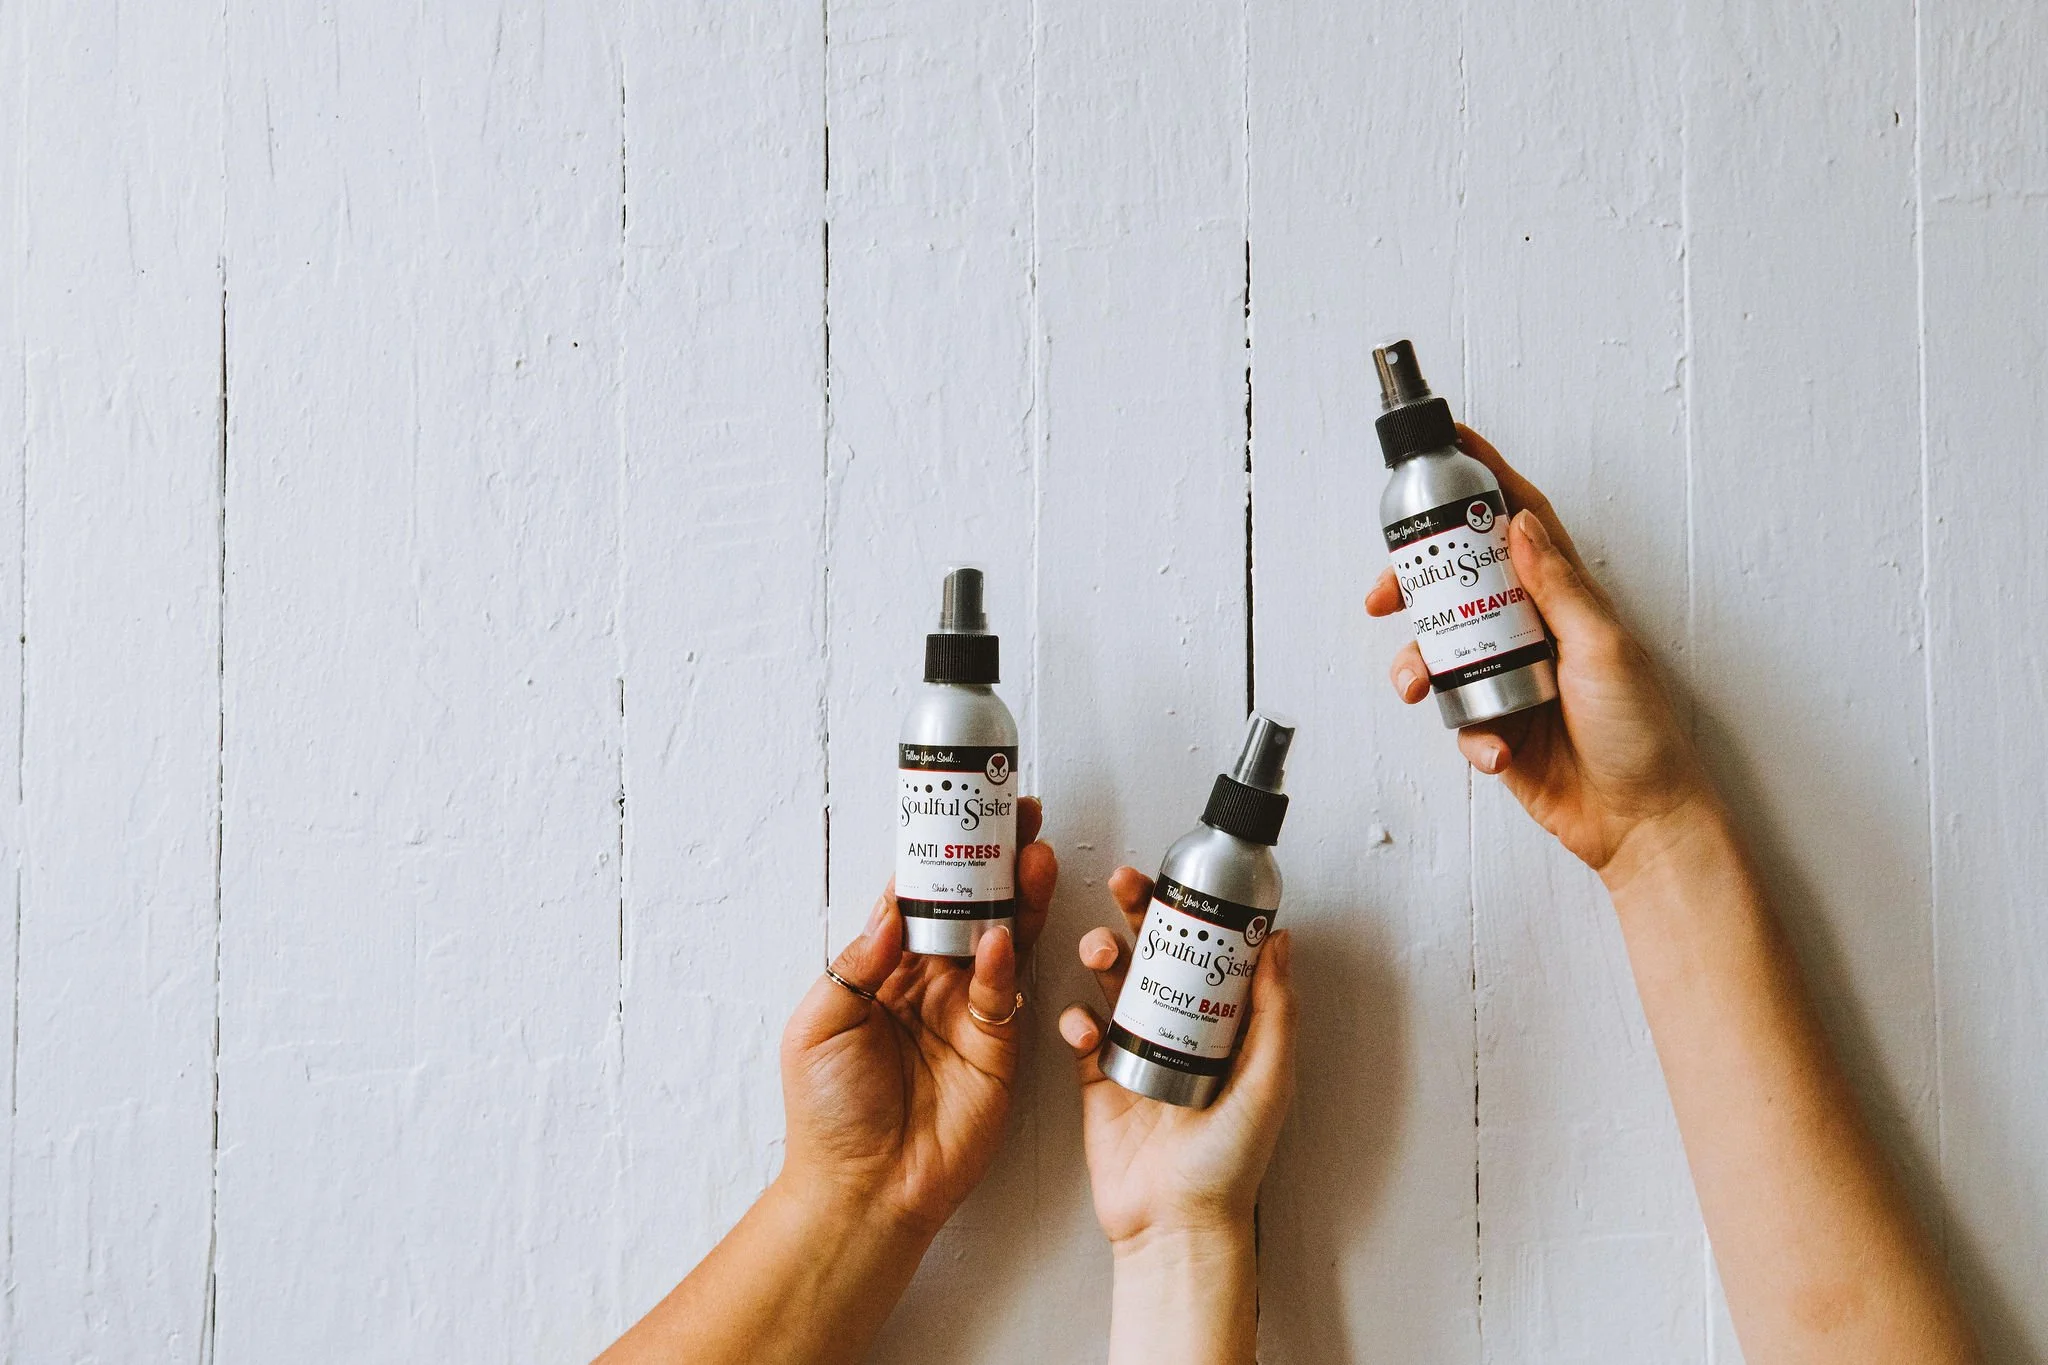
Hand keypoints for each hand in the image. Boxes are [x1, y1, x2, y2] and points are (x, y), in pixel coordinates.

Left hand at [779, 798, 1057, 1235]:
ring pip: (1000, 936)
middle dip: (995, 859)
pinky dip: (1004, 961)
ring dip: (1017, 895)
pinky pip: (1004, 991)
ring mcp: (966, 1011)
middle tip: (1019, 815)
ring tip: (1034, 853)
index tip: (960, 809)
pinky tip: (1002, 935)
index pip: (916, 896)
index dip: (939, 853)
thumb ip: (859, 961)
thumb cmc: (828, 1112)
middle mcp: (930, 981)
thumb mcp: (819, 1023)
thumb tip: (890, 906)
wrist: (863, 1186)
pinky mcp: (997, 1045)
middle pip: (969, 905)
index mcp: (883, 968)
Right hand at [1057, 866, 1296, 1247]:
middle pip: (1157, 954)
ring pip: (1113, 983)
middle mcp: (1180, 1032)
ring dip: (1102, 956)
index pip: (1208, 953)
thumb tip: (1279, 942)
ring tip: (1100, 951)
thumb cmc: (1229, 1165)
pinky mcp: (1098, 1078)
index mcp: (1225, 1028)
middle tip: (1124, 885)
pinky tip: (1083, 1026)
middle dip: (1138, 914)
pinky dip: (1076, 1020)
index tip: (1179, 881)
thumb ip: (1274, 1012)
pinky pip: (1081, 1032)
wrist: (1174, 1224)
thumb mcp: (1268, 1081)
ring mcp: (1136, 1052)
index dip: (1192, 914)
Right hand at [1366, 424, 1715, 880]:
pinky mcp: (1496, 726)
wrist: (1640, 822)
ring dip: (1417, 667)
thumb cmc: (1642, 735)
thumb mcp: (1603, 648)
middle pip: (1458, 584)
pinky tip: (1494, 750)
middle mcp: (1533, 630)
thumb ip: (1557, 587)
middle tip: (1385, 592)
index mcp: (1565, 598)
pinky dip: (1466, 734)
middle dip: (1414, 584)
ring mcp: (1510, 678)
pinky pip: (1456, 718)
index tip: (1450, 445)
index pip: (1518, 524)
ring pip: (1440, 651)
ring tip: (1419, 688)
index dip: (1484, 481)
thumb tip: (1518, 525)